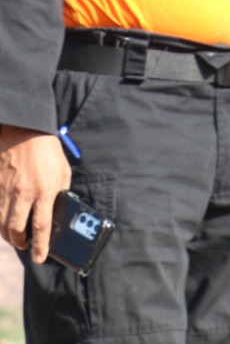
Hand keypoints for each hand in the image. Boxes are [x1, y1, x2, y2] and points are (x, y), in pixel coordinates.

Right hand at [0, 125, 71, 263]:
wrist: (24, 132)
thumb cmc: (47, 152)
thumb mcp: (63, 172)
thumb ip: (60, 192)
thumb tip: (57, 212)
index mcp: (45, 190)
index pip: (41, 225)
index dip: (41, 245)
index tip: (40, 258)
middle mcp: (24, 193)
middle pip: (17, 229)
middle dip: (20, 242)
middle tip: (25, 246)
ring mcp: (6, 191)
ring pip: (1, 223)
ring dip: (8, 235)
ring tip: (15, 237)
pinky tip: (4, 222)